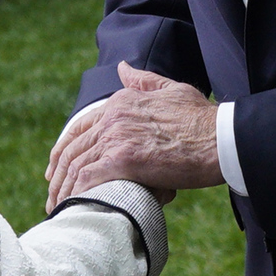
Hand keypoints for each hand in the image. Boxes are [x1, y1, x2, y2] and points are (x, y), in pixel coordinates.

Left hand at [46, 62, 220, 207]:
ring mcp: (116, 137)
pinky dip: (76, 195)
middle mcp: (113, 117)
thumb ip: (143, 81)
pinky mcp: (124, 160)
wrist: (222, 138)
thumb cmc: (203, 118)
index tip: (57, 168)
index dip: (65, 150)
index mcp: (120, 102)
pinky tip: (73, 208)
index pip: (81, 128)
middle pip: (73, 149)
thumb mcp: (171, 89)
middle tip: (52, 195)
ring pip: (76, 166)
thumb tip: (122, 67)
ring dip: (63, 190)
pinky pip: (88, 180)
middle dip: (58, 175)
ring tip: (58, 209)